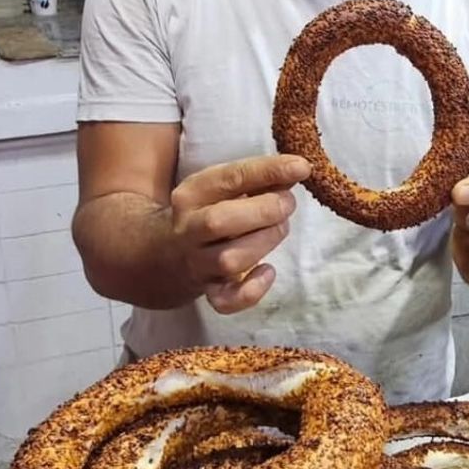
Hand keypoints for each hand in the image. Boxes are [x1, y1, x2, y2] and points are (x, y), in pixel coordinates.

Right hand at [169, 155, 310, 314]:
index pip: (230, 178)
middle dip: (264, 211)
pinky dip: (252, 291)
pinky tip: (267, 271)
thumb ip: (257, 179)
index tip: (301, 167)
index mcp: (192, 194)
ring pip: (228, 260)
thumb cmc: (209, 210)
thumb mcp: (222, 188)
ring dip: (264, 243)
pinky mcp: (208, 291)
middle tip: (287, 204)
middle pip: (220, 222)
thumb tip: (297, 170)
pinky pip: (226, 301)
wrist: (167, 252)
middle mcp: (189, 228)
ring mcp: (197, 262)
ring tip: (279, 228)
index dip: (269, 171)